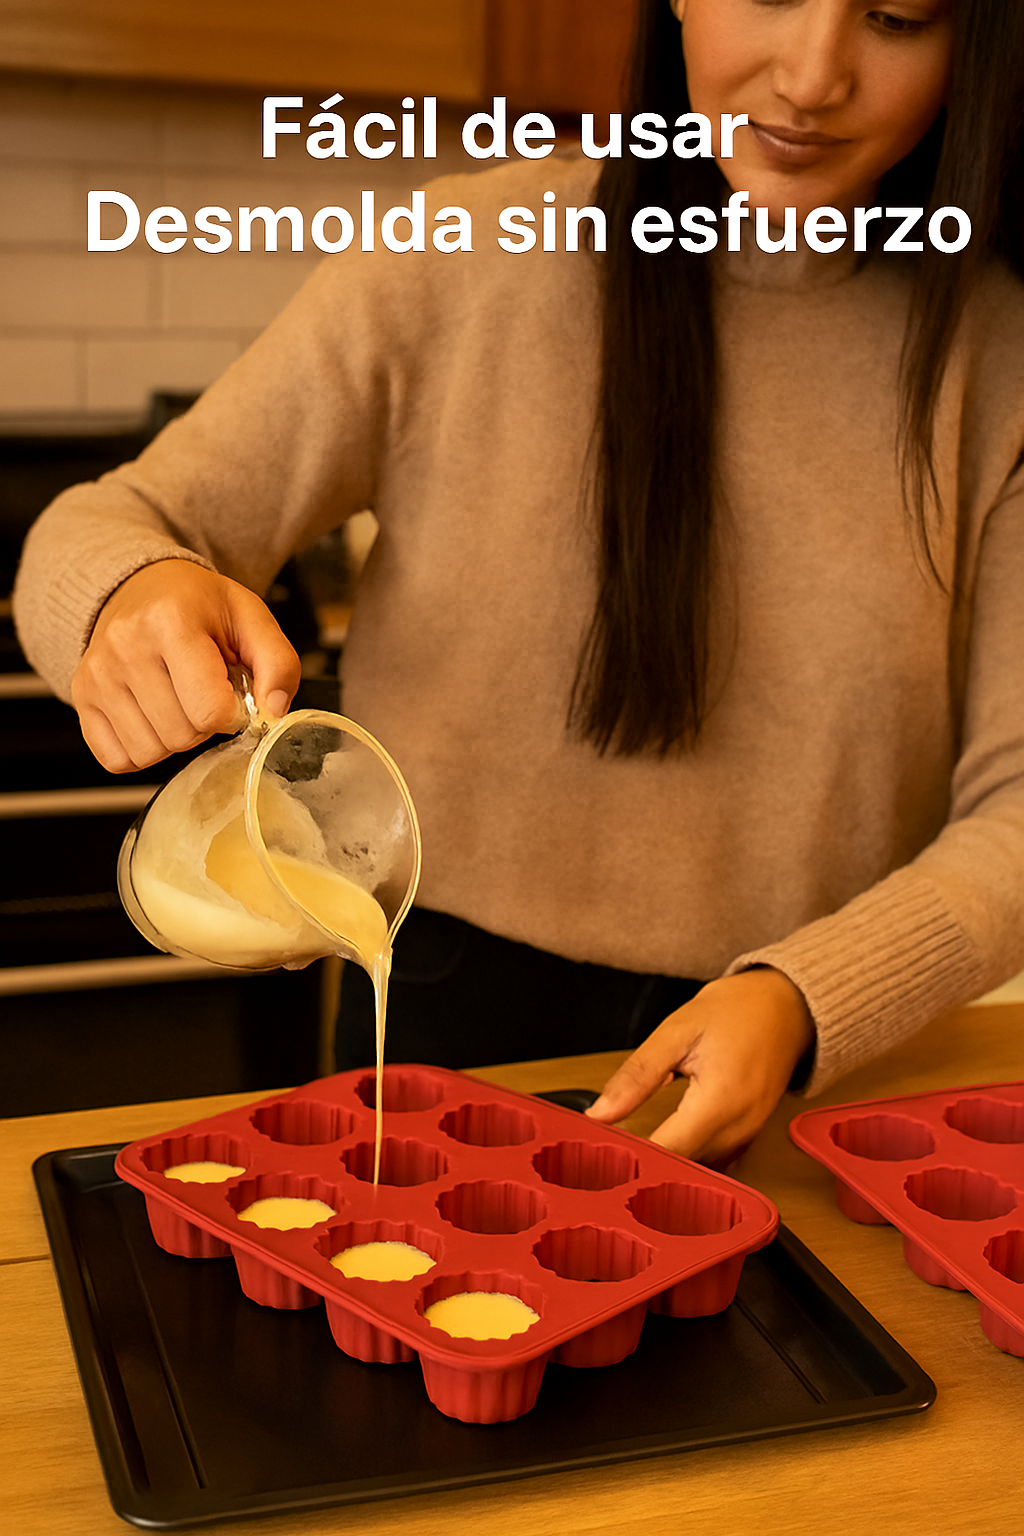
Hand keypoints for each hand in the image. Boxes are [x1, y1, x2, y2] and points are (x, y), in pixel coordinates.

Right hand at [71, 560, 300, 772]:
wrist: (142, 587)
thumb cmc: (198, 605)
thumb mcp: (250, 617)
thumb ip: (278, 663)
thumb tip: (274, 710)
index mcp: (171, 621)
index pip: (209, 710)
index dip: (232, 714)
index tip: (230, 695)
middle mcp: (125, 646)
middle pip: (180, 736)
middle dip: (203, 725)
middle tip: (201, 693)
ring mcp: (97, 674)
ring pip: (149, 752)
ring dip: (173, 739)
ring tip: (176, 700)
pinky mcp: (82, 696)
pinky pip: (117, 758)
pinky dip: (142, 749)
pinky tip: (152, 716)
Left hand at [585, 969, 814, 1166]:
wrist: (786, 1004)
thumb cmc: (737, 1010)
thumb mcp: (676, 1031)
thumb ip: (637, 1075)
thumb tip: (601, 1113)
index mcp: (720, 1101)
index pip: (668, 1151)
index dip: (632, 1157)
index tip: (603, 1151)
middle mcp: (740, 1126)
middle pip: (683, 1167)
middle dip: (645, 1162)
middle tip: (607, 1149)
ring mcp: (749, 1134)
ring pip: (699, 1168)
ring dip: (667, 1160)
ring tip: (632, 1145)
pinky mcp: (751, 1134)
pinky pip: (715, 1159)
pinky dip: (689, 1154)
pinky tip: (667, 1141)